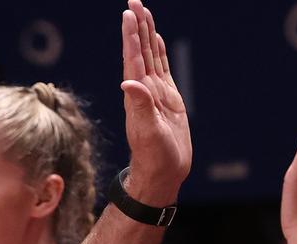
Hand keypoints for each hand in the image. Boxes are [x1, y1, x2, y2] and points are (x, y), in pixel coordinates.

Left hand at [120, 0, 191, 203]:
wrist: (163, 174)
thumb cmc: (154, 158)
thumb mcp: (148, 132)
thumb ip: (140, 107)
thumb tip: (128, 82)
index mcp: (138, 95)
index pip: (133, 59)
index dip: (131, 36)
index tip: (129, 13)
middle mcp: (144, 90)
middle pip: (140, 51)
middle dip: (137, 26)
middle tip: (134, 1)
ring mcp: (156, 93)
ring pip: (151, 56)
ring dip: (146, 34)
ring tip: (143, 12)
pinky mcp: (168, 99)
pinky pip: (163, 69)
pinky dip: (159, 52)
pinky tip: (157, 40)